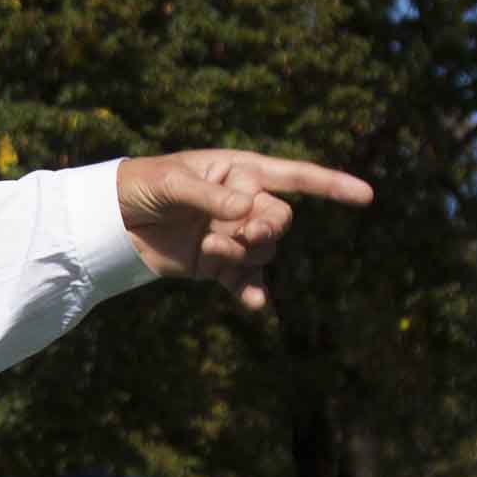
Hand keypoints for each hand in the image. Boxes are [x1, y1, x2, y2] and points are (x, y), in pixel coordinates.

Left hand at [115, 150, 372, 312]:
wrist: (110, 221)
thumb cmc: (139, 186)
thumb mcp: (171, 183)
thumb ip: (210, 198)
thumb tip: (245, 211)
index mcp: (238, 171)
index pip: (293, 176)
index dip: (331, 185)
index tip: (365, 196)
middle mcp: (242, 202)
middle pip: (281, 219)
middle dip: (266, 228)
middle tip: (238, 232)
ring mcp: (231, 234)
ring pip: (265, 249)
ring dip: (245, 253)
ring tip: (211, 249)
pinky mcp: (217, 264)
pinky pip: (246, 281)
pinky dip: (252, 293)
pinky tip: (256, 304)